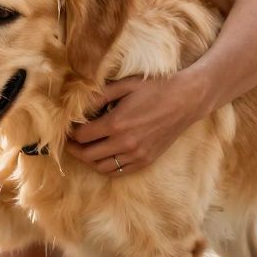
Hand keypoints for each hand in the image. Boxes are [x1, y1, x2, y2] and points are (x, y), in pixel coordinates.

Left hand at [67, 74, 207, 174]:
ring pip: (101, 167)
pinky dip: (106, 167)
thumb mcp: (125, 85)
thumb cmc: (156, 88)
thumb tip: (77, 105)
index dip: (71, 132)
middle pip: (87, 155)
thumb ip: (99, 95)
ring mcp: (136, 154)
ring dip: (88, 160)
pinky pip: (118, 172)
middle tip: (69, 142)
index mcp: (116, 123)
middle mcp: (125, 143)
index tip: (68, 128)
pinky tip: (102, 156)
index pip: (81, 136)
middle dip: (74, 148)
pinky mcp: (146, 160)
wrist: (187, 99)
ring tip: (84, 149)